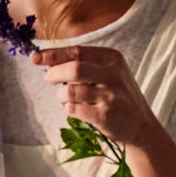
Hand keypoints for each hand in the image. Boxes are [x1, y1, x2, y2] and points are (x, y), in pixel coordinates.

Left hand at [31, 45, 157, 147]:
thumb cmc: (117, 96)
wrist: (140, 125)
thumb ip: (84, 64)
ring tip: (68, 98)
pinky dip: (68, 108)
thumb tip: (48, 60)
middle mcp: (113, 74)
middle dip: (54, 73)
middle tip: (48, 79)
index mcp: (112, 58)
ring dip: (62, 95)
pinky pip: (73, 109)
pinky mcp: (104, 115)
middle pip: (73, 68)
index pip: (77, 51)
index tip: (35, 58)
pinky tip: (76, 108)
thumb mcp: (108, 72)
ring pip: (70, 91)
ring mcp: (109, 95)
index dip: (53, 54)